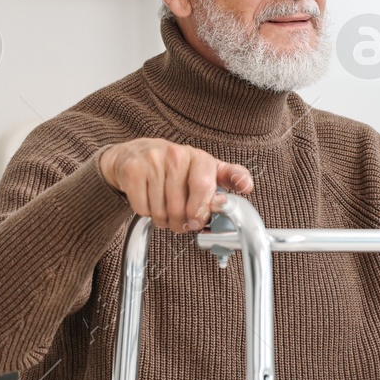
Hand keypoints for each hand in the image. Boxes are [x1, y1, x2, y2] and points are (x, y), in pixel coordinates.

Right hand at [99, 138, 253, 232]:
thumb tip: (246, 186)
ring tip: (164, 209)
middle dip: (183, 223)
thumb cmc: (174, 169)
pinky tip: (149, 201)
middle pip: (182, 208)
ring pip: (161, 212)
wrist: (133, 156)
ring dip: (163, 220)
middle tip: (182, 222)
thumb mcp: (205, 170)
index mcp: (200, 158)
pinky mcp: (133, 170)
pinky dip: (145, 213)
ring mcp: (153, 161)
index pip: (205, 184)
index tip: (201, 220)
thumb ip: (227, 179)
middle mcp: (177, 155)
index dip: (204, 206)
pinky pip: (142, 209)